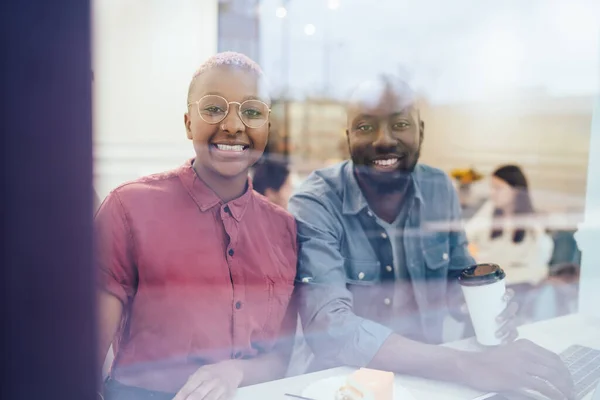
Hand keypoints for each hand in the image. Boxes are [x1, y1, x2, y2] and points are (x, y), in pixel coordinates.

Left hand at [172, 361, 242, 399]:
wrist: (233, 370)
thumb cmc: (212, 372)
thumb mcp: (201, 372)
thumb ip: (191, 382)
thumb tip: (179, 396)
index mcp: (202, 374)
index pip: (188, 388)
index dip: (179, 397)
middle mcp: (211, 381)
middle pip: (197, 395)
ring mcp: (220, 389)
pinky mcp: (227, 395)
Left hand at [459, 288, 519, 343]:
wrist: (480, 324)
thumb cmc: (479, 310)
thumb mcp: (473, 307)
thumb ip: (468, 306)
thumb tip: (462, 308)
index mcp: (502, 299)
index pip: (510, 293)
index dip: (509, 294)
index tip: (503, 298)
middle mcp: (509, 308)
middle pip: (513, 308)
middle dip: (507, 314)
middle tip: (497, 320)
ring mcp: (511, 319)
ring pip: (514, 322)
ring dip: (507, 328)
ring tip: (497, 334)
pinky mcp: (511, 330)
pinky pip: (514, 334)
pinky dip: (510, 338)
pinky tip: (503, 342)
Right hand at [459, 339, 574, 399]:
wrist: (469, 365)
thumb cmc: (487, 361)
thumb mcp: (509, 353)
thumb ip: (526, 359)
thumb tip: (542, 372)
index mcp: (525, 345)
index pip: (554, 358)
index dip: (564, 372)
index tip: (567, 382)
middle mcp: (526, 352)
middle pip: (556, 368)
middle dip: (567, 382)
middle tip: (569, 392)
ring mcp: (522, 365)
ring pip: (552, 378)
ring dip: (563, 390)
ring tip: (566, 397)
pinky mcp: (517, 378)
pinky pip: (542, 387)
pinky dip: (553, 395)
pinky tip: (556, 399)